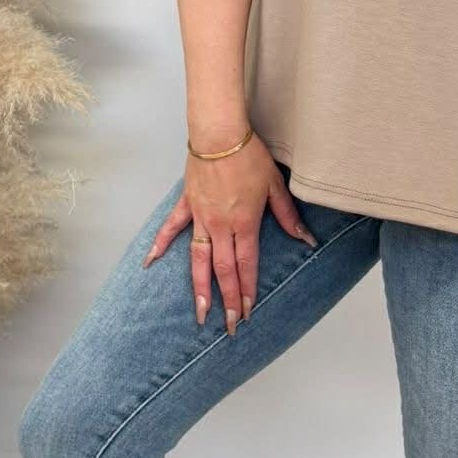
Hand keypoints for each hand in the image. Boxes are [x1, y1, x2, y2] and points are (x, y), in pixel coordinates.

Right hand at [141, 135, 316, 334]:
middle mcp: (220, 225)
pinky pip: (171, 229)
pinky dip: (160, 245)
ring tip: (200, 312)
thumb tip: (307, 239)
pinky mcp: (186, 204)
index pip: (246, 265)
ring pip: (198, 259)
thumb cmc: (249, 156)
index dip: (248, 290)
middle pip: (223, 270)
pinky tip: (150, 263)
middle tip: (229, 325)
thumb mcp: (275, 186)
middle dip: (228, 300)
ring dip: (199, 287)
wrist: (220, 133)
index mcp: (244, 223)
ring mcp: (200, 217)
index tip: (248, 312)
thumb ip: (288, 216)